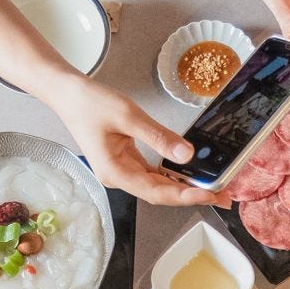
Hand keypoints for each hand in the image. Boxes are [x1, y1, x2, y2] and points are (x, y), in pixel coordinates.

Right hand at [47, 76, 231, 207]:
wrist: (65, 92)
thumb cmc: (90, 102)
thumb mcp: (127, 115)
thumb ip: (158, 136)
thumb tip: (187, 154)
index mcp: (116, 173)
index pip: (158, 192)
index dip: (186, 196)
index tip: (211, 194)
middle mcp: (119, 178)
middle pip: (162, 194)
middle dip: (193, 196)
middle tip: (224, 196)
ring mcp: (123, 172)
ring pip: (160, 186)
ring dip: (186, 188)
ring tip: (215, 188)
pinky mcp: (126, 163)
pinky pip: (154, 175)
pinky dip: (174, 176)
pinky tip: (192, 176)